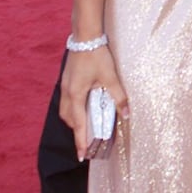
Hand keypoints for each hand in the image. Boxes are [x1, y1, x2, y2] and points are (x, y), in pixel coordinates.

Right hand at [59, 45, 127, 159]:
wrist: (85, 36)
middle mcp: (67, 93)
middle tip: (87, 142)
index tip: (82, 156)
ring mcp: (64, 86)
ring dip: (75, 121)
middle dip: (78, 132)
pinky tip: (83, 107)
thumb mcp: (110, 77)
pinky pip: (67, 102)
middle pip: (70, 120)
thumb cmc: (96, 55)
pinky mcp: (66, 81)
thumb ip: (118, 97)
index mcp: (76, 95)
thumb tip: (126, 114)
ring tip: (86, 127)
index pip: (79, 125)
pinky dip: (74, 110)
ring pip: (66, 111)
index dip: (81, 142)